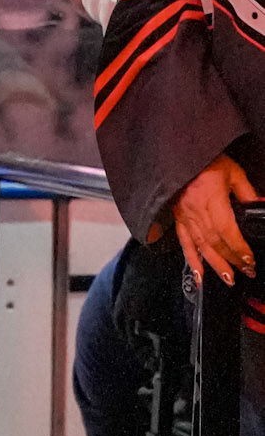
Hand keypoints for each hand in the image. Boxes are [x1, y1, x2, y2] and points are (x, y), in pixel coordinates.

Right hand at [173, 155, 257, 287]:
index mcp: (211, 198)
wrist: (178, 156)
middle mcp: (196, 211)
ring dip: (216, 265)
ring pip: (202, 247)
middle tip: (247, 272)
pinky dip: (192, 261)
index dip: (239, 247)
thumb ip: (247, 192)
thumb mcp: (232, 172)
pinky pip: (185, 244)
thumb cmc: (206, 161)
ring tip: (228, 279)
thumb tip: (261, 206)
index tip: (250, 259)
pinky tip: (199, 276)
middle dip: (233, 259)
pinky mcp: (178, 220)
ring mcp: (186, 218)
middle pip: (216, 242)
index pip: (227, 230)